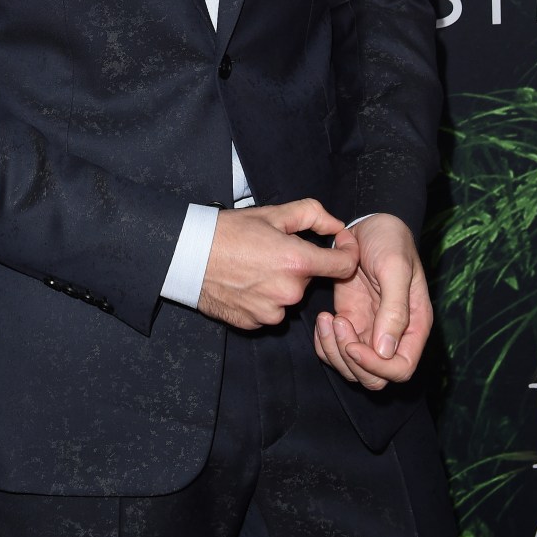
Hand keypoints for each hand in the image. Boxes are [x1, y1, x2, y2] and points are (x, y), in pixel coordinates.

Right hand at [198, 198, 357, 330]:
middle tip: (272, 250)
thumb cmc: (228, 232)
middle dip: (299, 265)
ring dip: (280, 283)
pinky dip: (263, 298)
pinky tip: (245, 282)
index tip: (340, 246)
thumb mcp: (272, 213)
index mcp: (297, 262)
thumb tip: (336, 226)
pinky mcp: (255, 323)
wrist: (188, 255)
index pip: (344, 266)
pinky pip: (270, 310)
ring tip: (253, 267)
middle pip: (310, 279)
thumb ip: (312, 215)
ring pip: (289, 296)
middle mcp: (289, 292)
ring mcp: (272, 312)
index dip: (347, 253)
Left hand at [314, 213, 432, 389]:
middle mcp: (393, 334)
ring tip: (327, 319)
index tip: (353, 343)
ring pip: (352, 368)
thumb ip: (394, 309)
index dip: (376, 367)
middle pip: (374, 377)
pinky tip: (322, 320)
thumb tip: (385, 350)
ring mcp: (369, 328)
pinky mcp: (350, 319)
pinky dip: (325, 344)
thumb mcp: (395, 268)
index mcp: (414, 325)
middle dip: (352, 361)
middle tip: (338, 324)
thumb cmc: (389, 240)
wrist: (369, 222)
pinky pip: (335, 349)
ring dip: (335, 352)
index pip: (401, 369)